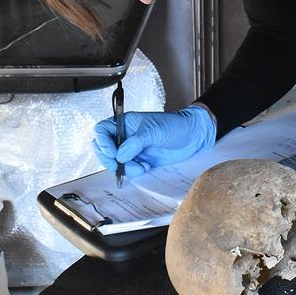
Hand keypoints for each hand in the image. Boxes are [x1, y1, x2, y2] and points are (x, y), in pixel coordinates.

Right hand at [93, 106, 216, 177]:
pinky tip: (146, 167)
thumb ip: (136, 142)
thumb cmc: (175, 126)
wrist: (192, 137)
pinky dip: (133, 171)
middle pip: (103, 148)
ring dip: (125, 167)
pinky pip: (127, 169)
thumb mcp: (154, 131)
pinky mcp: (139, 160)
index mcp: (125, 123)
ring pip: (115, 162)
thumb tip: (120, 155)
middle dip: (110, 159)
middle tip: (121, 165)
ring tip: (141, 166)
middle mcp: (125, 136)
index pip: (102, 130)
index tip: (113, 152)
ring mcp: (131, 149)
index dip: (103, 142)